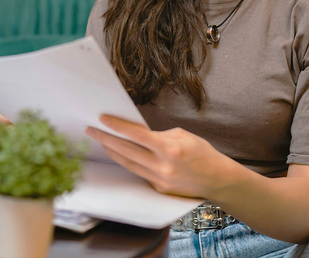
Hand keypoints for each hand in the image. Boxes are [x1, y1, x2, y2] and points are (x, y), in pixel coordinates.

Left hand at [85, 115, 233, 198]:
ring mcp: (159, 179)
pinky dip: (128, 161)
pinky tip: (120, 153)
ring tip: (101, 140)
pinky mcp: (158, 188)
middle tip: (91, 129)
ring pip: (127, 163)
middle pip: (125, 150)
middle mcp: (162, 166)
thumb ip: (157, 135)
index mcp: (169, 148)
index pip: (136, 135)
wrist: (217, 179)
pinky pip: (138, 172)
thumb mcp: (181, 135)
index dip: (116, 126)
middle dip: (105, 138)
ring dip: (112, 151)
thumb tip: (137, 134)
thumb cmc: (201, 152)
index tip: (102, 119)